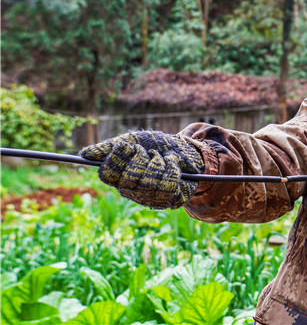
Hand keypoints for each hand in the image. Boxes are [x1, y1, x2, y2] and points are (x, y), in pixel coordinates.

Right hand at [80, 131, 204, 208]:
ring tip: (162, 157)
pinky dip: (172, 167)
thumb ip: (110, 147)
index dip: (116, 159)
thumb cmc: (156, 145)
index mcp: (120, 177)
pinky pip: (168, 185)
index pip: (107, 175)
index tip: (126, 144)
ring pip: (149, 183)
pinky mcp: (169, 200)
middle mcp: (132, 191)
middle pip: (128, 179)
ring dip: (158, 162)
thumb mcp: (133, 141)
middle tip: (149, 150)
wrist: (185, 150)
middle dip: (141, 159)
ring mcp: (150, 198)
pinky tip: (173, 162)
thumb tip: (84, 154)